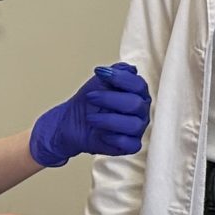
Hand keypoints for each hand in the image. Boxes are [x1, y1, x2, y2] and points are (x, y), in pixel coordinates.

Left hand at [30, 63, 151, 168]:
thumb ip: (118, 71)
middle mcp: (141, 110)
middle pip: (135, 104)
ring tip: (90, 119)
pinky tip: (101, 134)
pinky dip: (113, 138)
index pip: (138, 84)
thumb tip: (131, 69)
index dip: (120, 78)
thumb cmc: (90, 100)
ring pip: (133, 125)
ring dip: (108, 120)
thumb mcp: (101, 81)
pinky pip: (129, 144)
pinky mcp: (130, 145)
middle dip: (109, 99)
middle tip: (90, 97)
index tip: (100, 73)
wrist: (73, 121)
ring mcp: (137, 128)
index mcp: (138, 93)